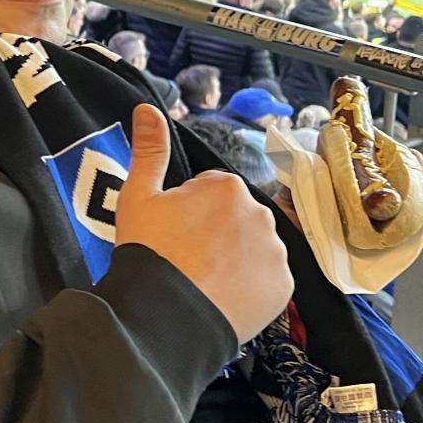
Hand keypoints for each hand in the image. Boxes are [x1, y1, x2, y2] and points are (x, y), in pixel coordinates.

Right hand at [114, 103, 292, 343]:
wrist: (165, 314)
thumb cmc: (148, 252)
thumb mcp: (138, 196)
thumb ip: (149, 150)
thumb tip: (147, 108)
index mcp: (227, 187)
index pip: (211, 194)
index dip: (188, 213)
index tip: (173, 235)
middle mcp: (260, 212)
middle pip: (236, 219)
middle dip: (217, 233)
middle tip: (187, 259)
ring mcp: (275, 251)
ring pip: (254, 248)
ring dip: (236, 259)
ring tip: (204, 281)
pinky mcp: (283, 286)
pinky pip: (267, 280)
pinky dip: (250, 287)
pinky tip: (223, 296)